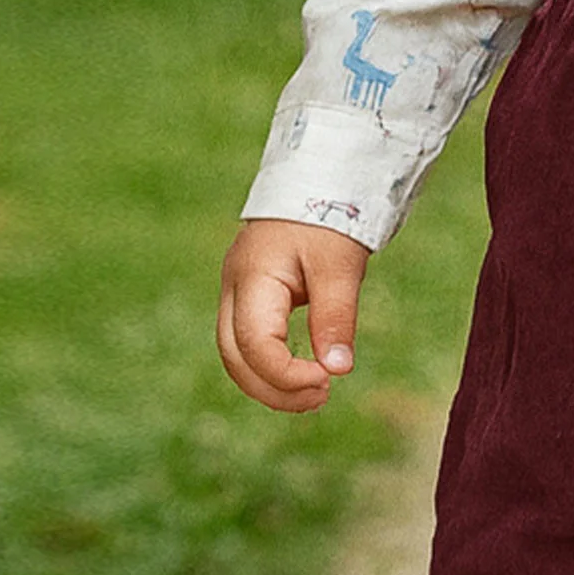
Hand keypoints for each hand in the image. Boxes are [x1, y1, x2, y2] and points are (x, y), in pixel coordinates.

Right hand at [217, 218, 370, 412]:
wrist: (318, 176)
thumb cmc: (329, 214)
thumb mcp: (339, 264)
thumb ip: (336, 316)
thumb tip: (338, 370)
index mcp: (251, 277)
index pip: (254, 345)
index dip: (286, 374)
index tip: (327, 381)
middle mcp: (234, 288)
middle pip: (234, 357)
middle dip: (273, 389)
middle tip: (321, 399)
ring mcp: (237, 292)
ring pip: (236, 355)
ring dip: (270, 383)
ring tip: (316, 396)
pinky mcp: (251, 296)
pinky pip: (249, 342)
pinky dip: (271, 366)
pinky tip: (305, 375)